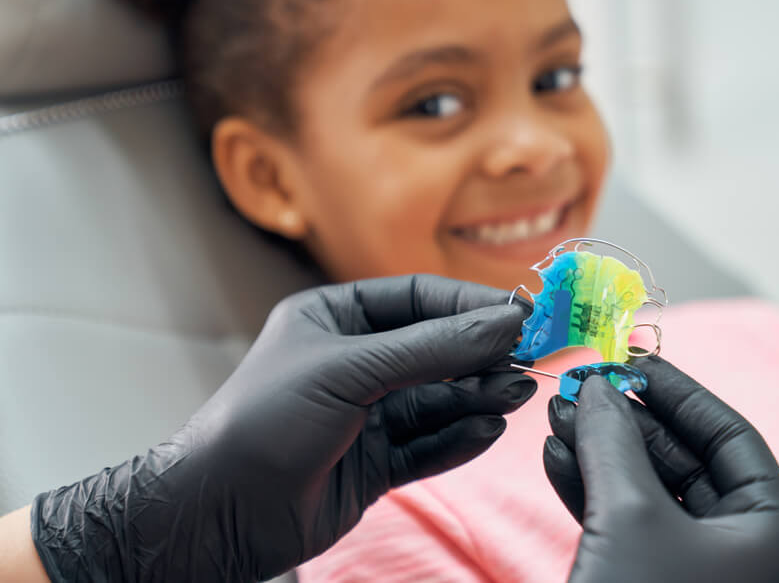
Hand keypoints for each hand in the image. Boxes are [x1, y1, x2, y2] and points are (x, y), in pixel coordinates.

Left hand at [31, 275, 534, 581]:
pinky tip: (488, 430)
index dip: (470, 304)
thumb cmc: (266, 419)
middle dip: (479, 356)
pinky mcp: (375, 462)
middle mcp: (355, 362)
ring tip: (515, 394)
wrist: (217, 513)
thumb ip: (433, 348)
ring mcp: (366, 414)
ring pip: (438, 399)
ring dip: (477, 397)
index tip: (521, 313)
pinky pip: (428, 444)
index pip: (418, 299)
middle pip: (435, 351)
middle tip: (527, 360)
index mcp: (336, 318)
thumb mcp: (351, 369)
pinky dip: (459, 438)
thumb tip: (506, 320)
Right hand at [544, 356, 778, 582]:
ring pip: (652, 490)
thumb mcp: (630, 517)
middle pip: (687, 459)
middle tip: (583, 386)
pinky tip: (558, 456)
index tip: (633, 359)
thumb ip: (615, 440)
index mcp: (773, 535)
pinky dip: (594, 488)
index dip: (680, 392)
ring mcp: (699, 573)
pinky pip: (629, 523)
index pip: (732, 437)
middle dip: (628, 421)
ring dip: (603, 451)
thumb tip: (599, 388)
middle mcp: (745, 552)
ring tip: (559, 414)